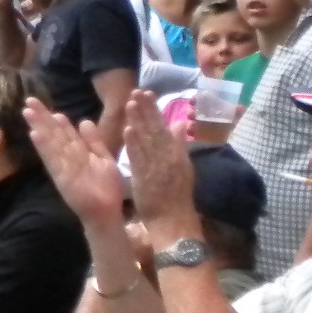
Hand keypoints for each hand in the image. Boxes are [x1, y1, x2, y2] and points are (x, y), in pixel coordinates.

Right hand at [24, 99, 124, 228]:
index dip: (55, 120)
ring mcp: (64, 167)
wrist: (108, 212)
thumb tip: (83, 121)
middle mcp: (68, 158)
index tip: (47, 106)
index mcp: (79, 154)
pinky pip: (52, 159)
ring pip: (51, 143)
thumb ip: (94, 142)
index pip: (65, 133)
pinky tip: (35, 134)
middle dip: (42, 118)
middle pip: (54, 134)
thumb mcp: (104, 159)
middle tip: (29, 100)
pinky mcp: (62, 177)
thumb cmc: (107, 188)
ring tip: (28, 111)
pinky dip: (44, 147)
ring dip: (38, 127)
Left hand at [123, 92, 198, 237]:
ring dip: (138, 121)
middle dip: (146, 109)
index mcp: (176, 154)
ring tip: (130, 103)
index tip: (147, 93)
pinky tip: (128, 130)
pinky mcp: (145, 178)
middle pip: (155, 130)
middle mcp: (168, 157)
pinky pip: (138, 158)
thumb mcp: (184, 167)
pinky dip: (134, 144)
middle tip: (136, 91)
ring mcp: (156, 167)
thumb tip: (179, 123)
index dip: (155, 110)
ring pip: (146, 140)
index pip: (164, 127)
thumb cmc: (176, 196)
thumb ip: (179, 145)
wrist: (174, 222)